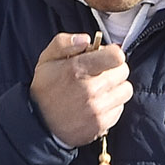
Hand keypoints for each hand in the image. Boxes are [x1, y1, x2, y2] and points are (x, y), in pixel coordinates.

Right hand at [31, 31, 131, 146]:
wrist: (39, 124)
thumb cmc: (45, 89)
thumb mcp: (47, 59)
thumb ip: (64, 43)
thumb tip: (86, 39)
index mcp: (77, 69)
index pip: (116, 56)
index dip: (112, 53)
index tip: (105, 57)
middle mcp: (90, 90)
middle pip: (123, 71)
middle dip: (113, 69)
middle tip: (98, 74)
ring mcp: (97, 109)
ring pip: (125, 90)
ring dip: (115, 88)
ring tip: (99, 89)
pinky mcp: (101, 125)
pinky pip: (120, 108)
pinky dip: (111, 105)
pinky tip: (96, 104)